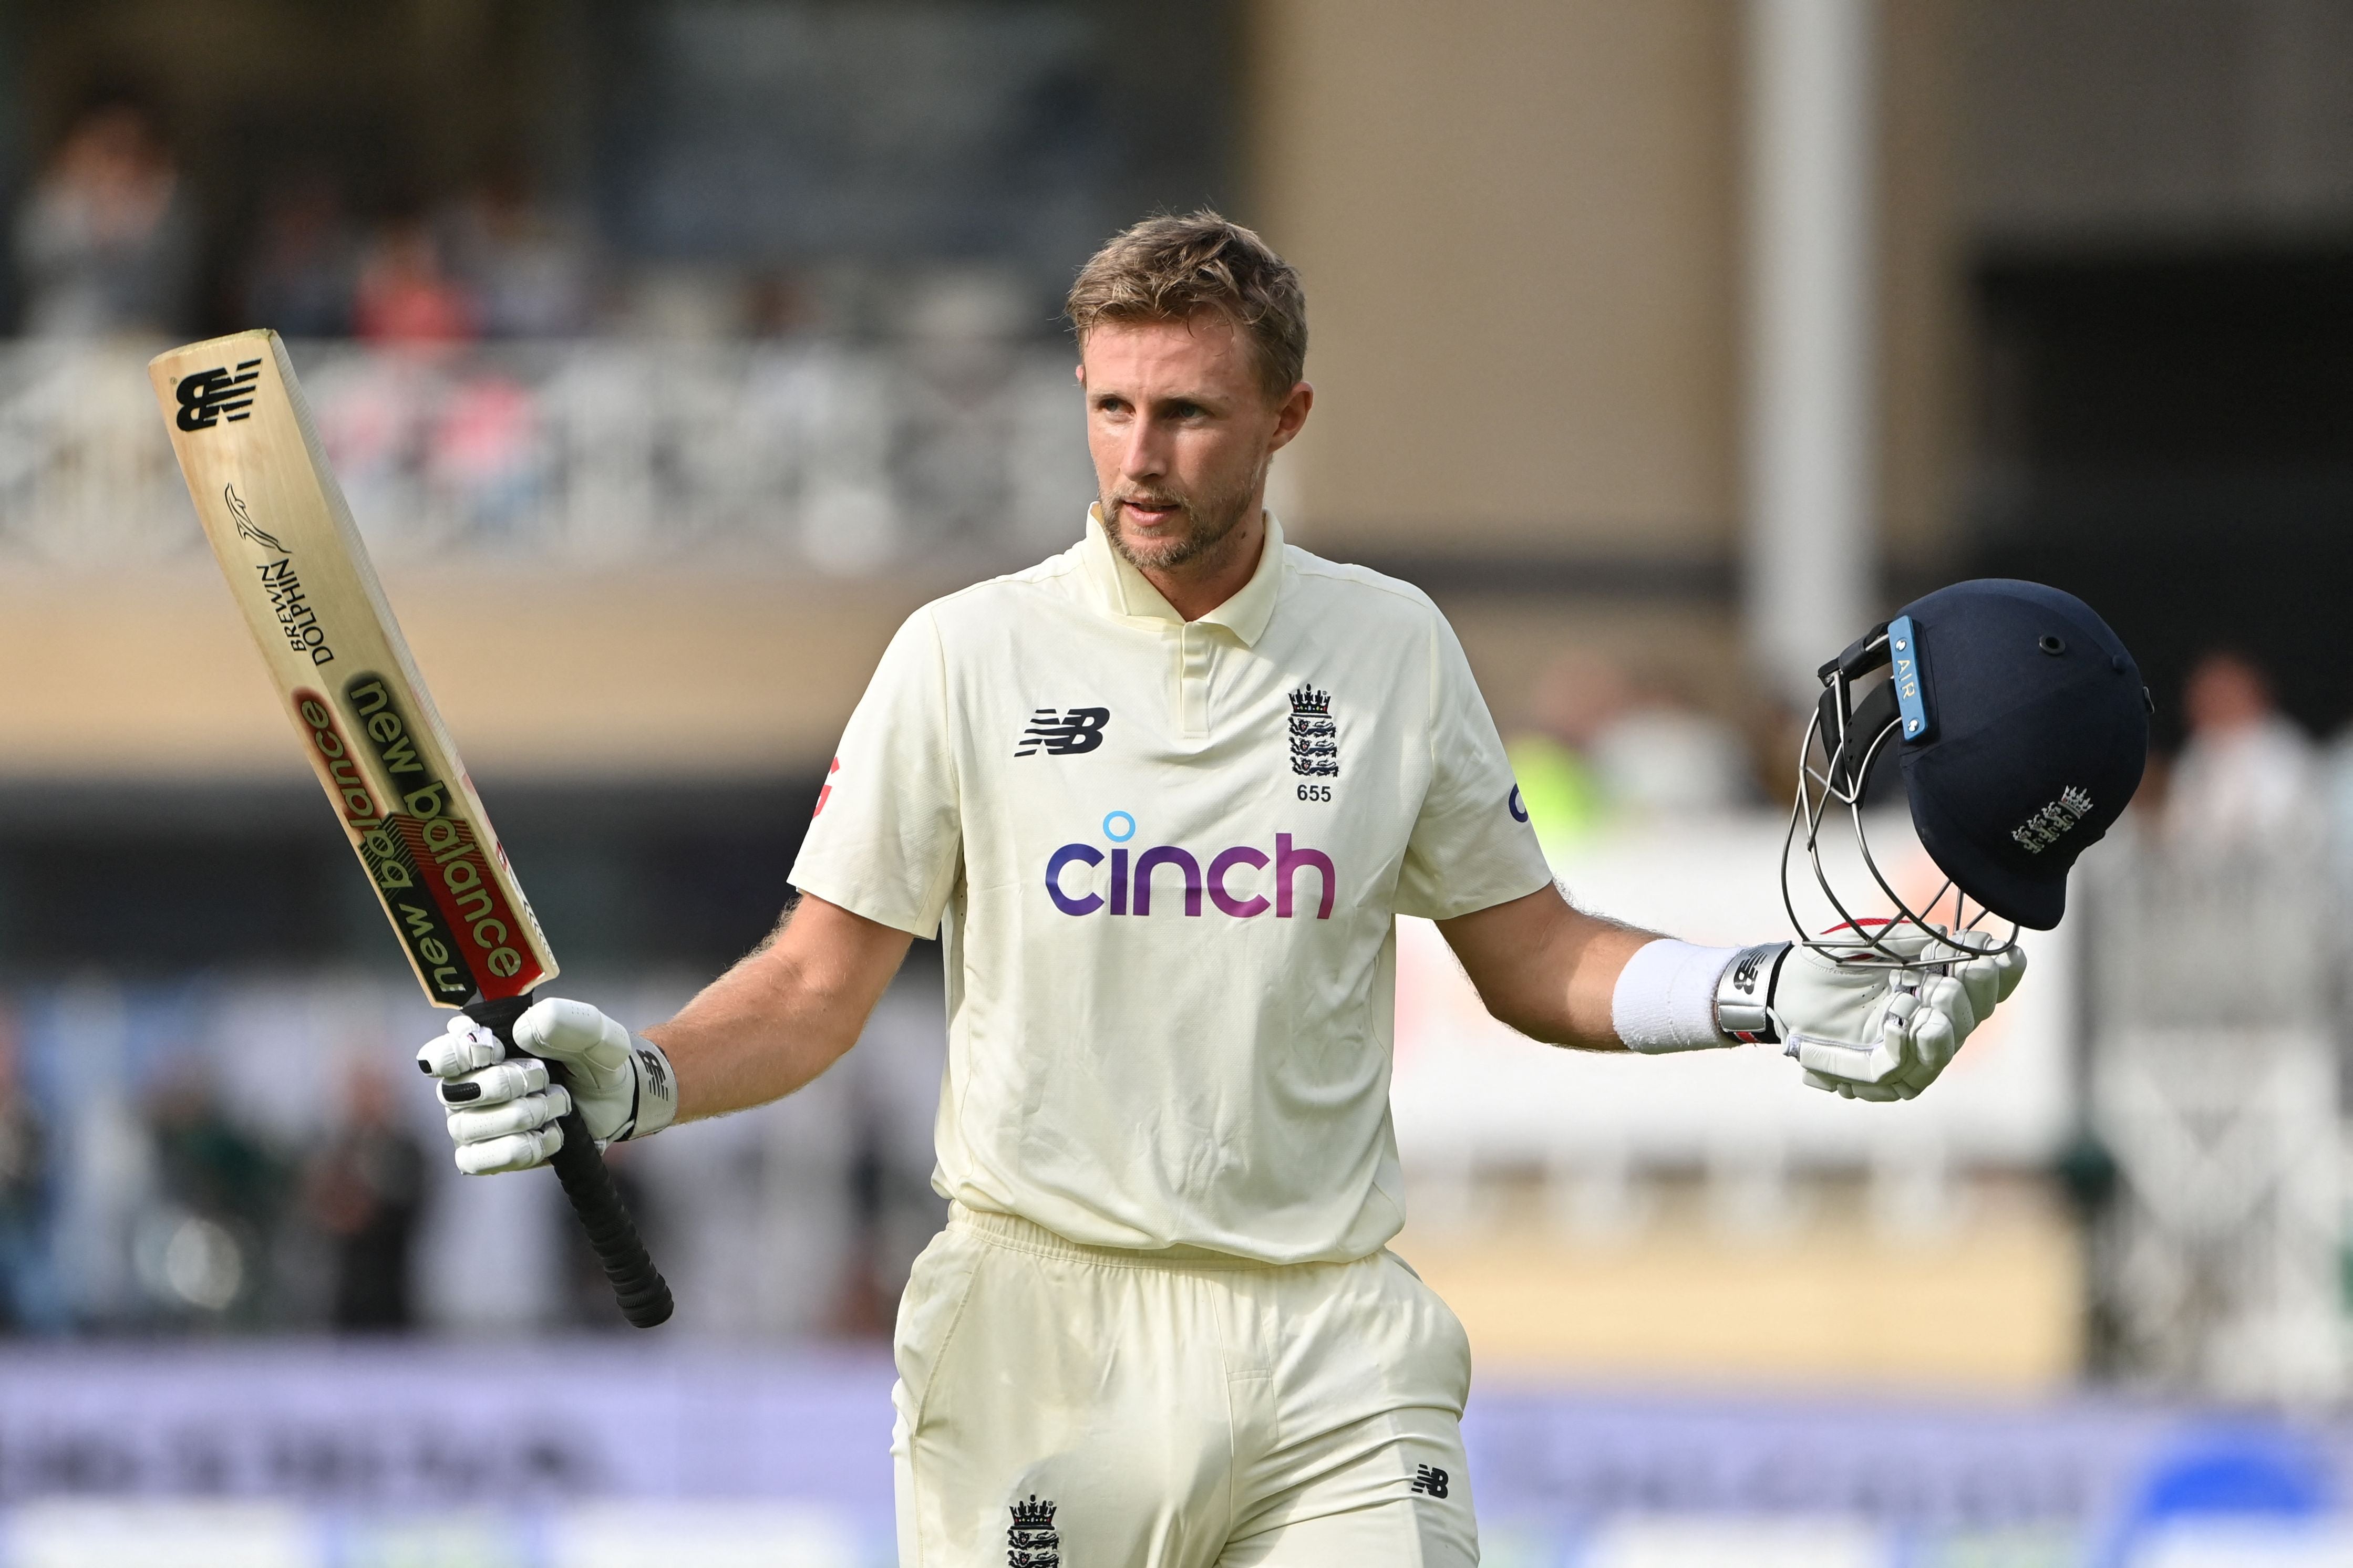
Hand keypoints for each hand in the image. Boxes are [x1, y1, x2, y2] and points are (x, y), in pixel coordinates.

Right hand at [416, 998, 677, 1174]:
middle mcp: (462, 1083)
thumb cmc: (593, 1059)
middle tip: (546, 1078)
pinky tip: (549, 1134)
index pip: (437, 1054)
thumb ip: (568, 1022)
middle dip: (510, 1084)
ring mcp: (468, 1122)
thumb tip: (523, 1030)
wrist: (616, 1101)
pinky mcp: (481, 1156)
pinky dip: (522, 1148)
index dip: (464, 1054)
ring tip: (558, 1104)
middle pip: (456, 1091)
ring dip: (524, 1115)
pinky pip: (480, 1160)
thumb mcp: (596, 1034)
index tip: (499, 1050)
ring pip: (469, 1127)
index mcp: (476, 1044)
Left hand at [1772, 926, 2024, 1100]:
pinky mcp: (1875, 1074)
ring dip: (1946, 1024)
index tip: (2002, 955)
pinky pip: (1898, 1068)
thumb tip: (1966, 939)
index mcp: (1941, 990)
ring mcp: (1907, 1055)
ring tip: (1941, 995)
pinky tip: (1906, 1022)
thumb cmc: (1835, 961)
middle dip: (1975, 994)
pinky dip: (1903, 1046)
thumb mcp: (1881, 943)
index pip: (1986, 990)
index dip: (2001, 976)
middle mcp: (1933, 1026)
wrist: (1786, 983)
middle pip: (1971, 1019)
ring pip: (1941, 1050)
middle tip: (1972, 969)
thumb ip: (1921, 942)